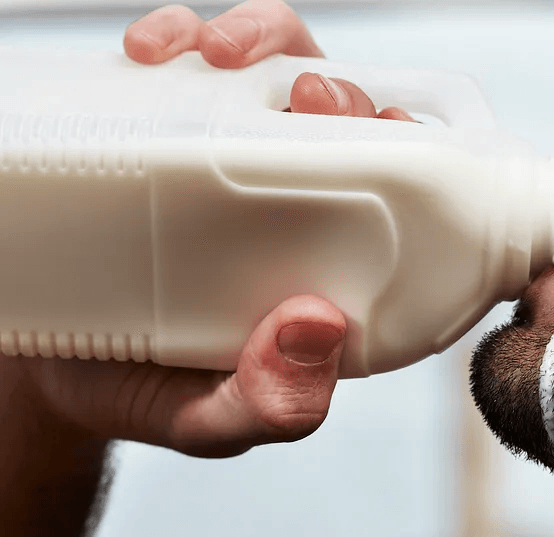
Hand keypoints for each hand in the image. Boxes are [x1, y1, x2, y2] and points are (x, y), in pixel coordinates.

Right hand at [9, 0, 412, 459]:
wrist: (48, 362)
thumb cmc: (143, 388)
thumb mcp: (208, 419)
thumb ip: (271, 406)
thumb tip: (319, 328)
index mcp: (318, 257)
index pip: (384, 187)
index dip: (401, 146)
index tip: (388, 127)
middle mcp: (279, 197)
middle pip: (331, 116)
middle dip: (333, 87)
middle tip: (307, 94)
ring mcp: (218, 156)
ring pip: (265, 71)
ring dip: (257, 40)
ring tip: (213, 55)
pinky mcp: (158, 130)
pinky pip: (181, 65)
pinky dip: (174, 38)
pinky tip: (151, 52)